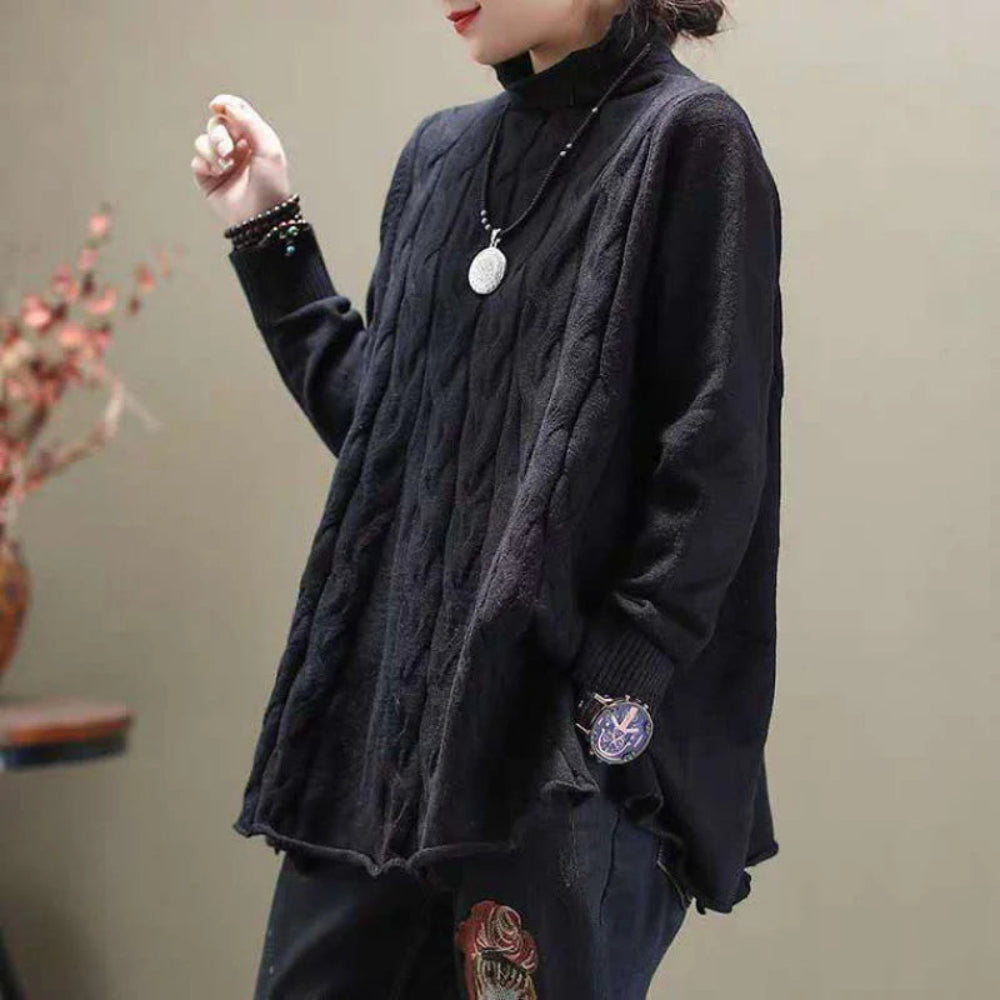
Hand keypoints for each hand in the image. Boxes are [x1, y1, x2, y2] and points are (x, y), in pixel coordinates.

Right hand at [191, 93, 293, 230]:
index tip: (217, 105)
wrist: (261, 217)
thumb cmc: (271, 186)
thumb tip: (227, 106)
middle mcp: (236, 149)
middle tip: (228, 151)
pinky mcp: (208, 178)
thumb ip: (250, 123)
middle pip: (216, 124)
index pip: (236, 113)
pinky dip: (206, 163)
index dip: (225, 104)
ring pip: (204, 140)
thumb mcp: (268, 149)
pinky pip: (198, 160)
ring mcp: (221, 163)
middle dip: (219, 134)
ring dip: (212, 148)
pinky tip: (218, 173)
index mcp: (253, 139)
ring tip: (225, 165)